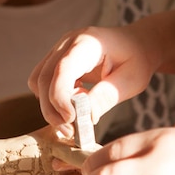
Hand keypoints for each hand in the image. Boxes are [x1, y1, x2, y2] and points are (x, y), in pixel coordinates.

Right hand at [28, 24, 159, 135]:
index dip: (61, 97)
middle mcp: (67, 43)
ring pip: (38, 81)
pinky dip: (51, 99)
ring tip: (74, 117)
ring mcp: (58, 51)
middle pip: (44, 78)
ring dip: (49, 106)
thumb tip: (86, 116)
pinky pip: (42, 82)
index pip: (63, 69)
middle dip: (52, 109)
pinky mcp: (55, 61)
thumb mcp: (132, 80)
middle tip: (70, 131)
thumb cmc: (136, 60)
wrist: (136, 45)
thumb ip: (107, 96)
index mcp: (88, 43)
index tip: (70, 119)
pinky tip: (73, 105)